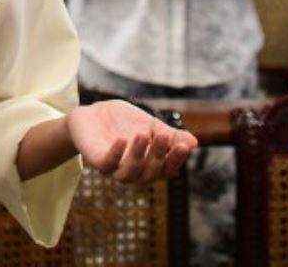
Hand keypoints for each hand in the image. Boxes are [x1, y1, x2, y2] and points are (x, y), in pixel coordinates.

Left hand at [65, 100, 197, 181]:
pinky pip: (107, 164)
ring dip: (138, 156)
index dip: (175, 160)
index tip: (183, 146)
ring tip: (143, 135)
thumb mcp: (151, 126)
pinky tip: (122, 140)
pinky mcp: (96, 162)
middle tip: (164, 136)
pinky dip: (115, 153)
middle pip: (150, 173)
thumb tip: (194, 143)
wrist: (92, 114)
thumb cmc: (124, 122)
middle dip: (158, 155)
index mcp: (149, 166)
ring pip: (130, 173)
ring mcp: (114, 169)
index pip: (166, 170)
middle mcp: (134, 172)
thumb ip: (170, 135)